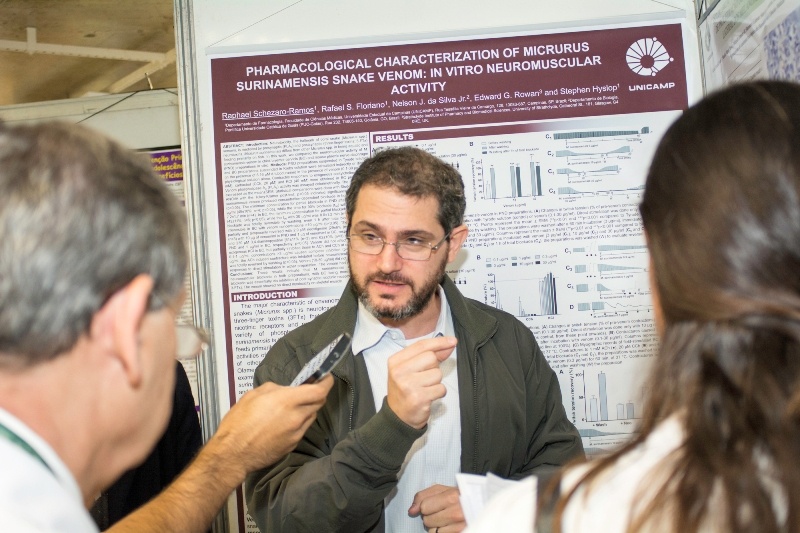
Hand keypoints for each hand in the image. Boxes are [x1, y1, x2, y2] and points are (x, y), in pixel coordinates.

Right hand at [212, 375, 333, 476]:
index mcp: (287, 401)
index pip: (319, 391)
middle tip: (311, 389)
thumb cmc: (239, 421)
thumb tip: (285, 390)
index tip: (326, 377)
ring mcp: (296, 433)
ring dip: (308, 408)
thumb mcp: (253, 395)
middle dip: (318, 394)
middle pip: (319, 403)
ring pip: (311, 416)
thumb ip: (274, 389)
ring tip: (295, 406)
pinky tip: (285, 422)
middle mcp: (296, 417)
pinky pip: (302, 429)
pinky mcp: (293, 445)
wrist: (233, 453)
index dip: (327, 383)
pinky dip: (299, 422)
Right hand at [386, 336, 456, 428]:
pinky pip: (441, 388)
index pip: (421, 346)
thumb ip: (429, 355)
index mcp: (395, 361)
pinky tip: (428, 397)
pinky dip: (439, 393)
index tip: (453, 341)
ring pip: (437, 374)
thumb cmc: (406, 390)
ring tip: (425, 388)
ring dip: (436, 382)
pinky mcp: (418, 398)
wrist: (397, 417)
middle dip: (434, 367)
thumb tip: (450, 344)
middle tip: (424, 378)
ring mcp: (408, 385)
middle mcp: (399, 371)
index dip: (439, 342)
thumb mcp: (411, 369)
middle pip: (431, 358)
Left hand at [408, 484, 465, 532]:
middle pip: (427, 521)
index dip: (426, 506)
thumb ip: (423, 496)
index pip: (424, 507)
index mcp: (452, 497)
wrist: (478, 504)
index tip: (434, 504)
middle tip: (441, 511)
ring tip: (445, 519)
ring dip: (436, 526)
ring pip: (432, 532)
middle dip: (431, 517)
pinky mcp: (460, 532)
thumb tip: (411, 511)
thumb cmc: (458, 495)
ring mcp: (459, 526)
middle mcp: (457, 513)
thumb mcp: (442, 489)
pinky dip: (443, 532)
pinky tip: (449, 525)